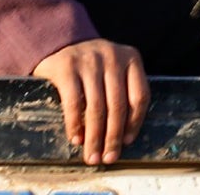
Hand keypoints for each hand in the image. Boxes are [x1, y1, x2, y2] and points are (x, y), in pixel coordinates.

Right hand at [32, 38, 148, 166]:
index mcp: (131, 57)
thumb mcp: (113, 69)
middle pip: (118, 105)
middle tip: (108, 158)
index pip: (140, 96)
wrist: (59, 40)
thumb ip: (122, 91)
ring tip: (92, 156)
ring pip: (96, 108)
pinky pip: (74, 103)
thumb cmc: (92, 65)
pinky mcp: (66, 66)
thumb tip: (123, 138)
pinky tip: (76, 139)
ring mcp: (89, 60)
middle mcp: (112, 56)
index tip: (126, 142)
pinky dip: (75, 125)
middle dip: (113, 138)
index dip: (135, 123)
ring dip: (95, 138)